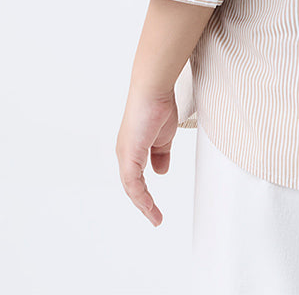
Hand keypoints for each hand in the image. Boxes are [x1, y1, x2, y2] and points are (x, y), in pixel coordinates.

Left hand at [116, 85, 177, 226]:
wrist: (153, 91)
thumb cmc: (158, 105)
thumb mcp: (164, 136)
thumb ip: (162, 154)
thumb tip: (161, 170)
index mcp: (133, 149)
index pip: (136, 178)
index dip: (145, 194)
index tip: (154, 207)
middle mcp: (125, 153)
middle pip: (132, 187)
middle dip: (144, 204)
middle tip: (155, 217)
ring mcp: (125, 154)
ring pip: (131, 188)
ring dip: (143, 204)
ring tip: (154, 217)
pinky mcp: (129, 155)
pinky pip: (132, 183)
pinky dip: (141, 197)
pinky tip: (148, 205)